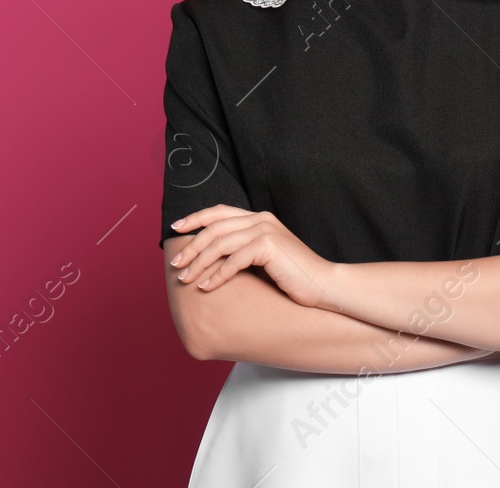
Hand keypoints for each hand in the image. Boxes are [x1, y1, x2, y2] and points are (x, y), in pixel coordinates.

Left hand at [169, 205, 338, 310]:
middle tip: (175, 264)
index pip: (219, 212)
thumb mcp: (264, 257)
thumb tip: (211, 257)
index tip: (176, 228)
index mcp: (259, 217)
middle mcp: (260, 219)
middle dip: (191, 246)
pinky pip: (233, 261)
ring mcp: (265, 230)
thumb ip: (243, 249)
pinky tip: (206, 288)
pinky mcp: (268, 246)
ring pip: (219, 244)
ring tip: (185, 279)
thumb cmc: (294, 276)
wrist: (324, 284)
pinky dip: (216, 276)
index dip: (195, 218)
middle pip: (214, 228)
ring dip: (199, 263)